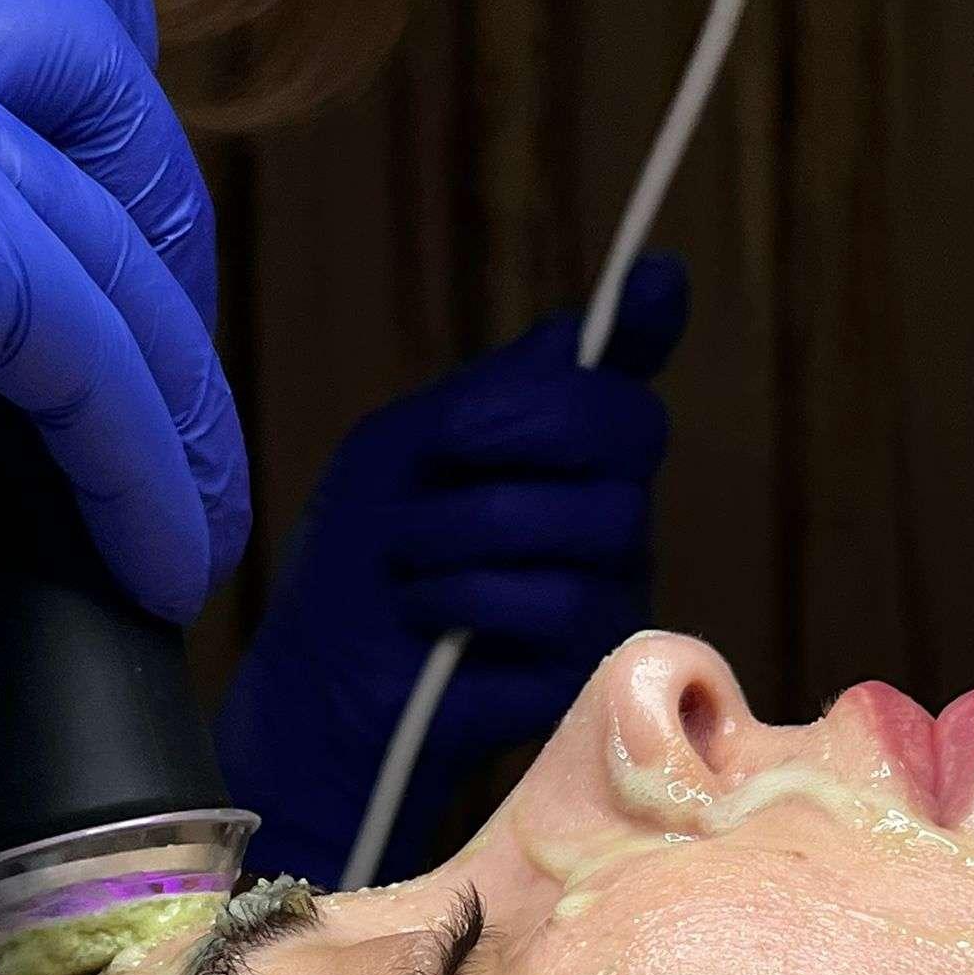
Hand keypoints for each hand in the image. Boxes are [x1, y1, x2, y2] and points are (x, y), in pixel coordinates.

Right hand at [0, 0, 246, 620]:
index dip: (88, 15)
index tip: (114, 143)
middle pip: (83, 55)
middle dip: (159, 215)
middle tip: (167, 344)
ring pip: (109, 219)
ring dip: (180, 372)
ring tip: (193, 491)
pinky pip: (98, 350)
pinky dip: (149, 468)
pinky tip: (160, 548)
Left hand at [216, 255, 690, 884]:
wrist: (320, 691)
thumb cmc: (358, 569)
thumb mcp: (404, 451)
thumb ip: (507, 386)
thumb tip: (651, 286)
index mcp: (556, 452)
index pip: (621, 377)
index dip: (647, 324)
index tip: (653, 283)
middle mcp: (605, 511)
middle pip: (628, 426)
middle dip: (515, 430)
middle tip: (438, 461)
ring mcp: (610, 589)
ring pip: (593, 520)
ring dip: (466, 534)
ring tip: (411, 572)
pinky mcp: (595, 667)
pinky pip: (561, 604)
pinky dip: (472, 603)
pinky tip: (437, 632)